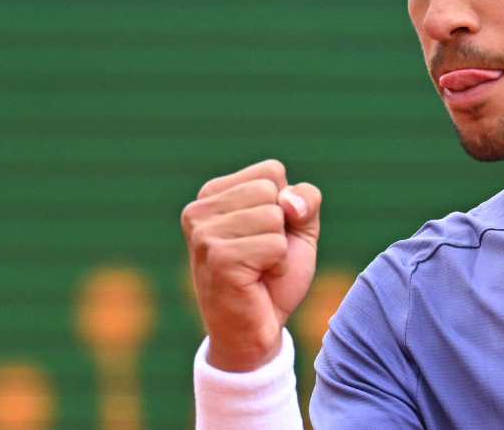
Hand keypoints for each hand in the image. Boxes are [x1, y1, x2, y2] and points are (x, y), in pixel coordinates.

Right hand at [181, 159, 321, 371]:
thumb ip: (305, 199)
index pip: (271, 171)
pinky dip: (278, 265)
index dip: (285, 205)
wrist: (255, 332)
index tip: (265, 235)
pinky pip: (275, 245)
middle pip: (272, 190)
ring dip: (280, 249)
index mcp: (212, 194)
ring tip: (259, 269)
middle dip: (282, 227)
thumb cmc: (272, 277)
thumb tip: (288, 203)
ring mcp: (204, 234)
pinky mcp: (218, 258)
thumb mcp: (297, 228)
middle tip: (262, 257)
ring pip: (275, 216)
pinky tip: (258, 281)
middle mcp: (198, 210)